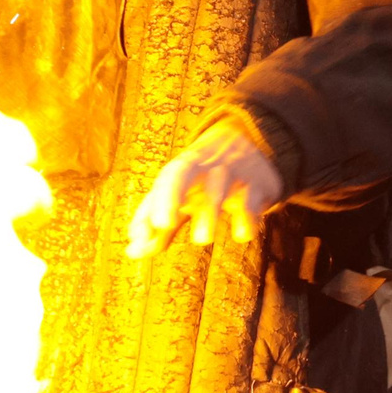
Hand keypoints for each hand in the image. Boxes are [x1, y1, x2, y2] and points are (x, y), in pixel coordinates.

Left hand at [127, 115, 286, 257]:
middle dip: (170, 195)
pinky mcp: (259, 186)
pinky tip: (242, 233)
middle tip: (163, 224)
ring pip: (218, 187)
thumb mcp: (179, 194)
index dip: (152, 207)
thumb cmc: (203, 178)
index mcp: (183, 169)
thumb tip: (132, 252)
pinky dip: (248, 218)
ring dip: (209, 212)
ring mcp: (233, 173)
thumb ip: (155, 222)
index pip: (163, 182)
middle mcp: (203, 168)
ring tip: (203, 239)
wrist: (253, 141)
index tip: (142, 238)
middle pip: (182, 173)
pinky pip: (252, 201)